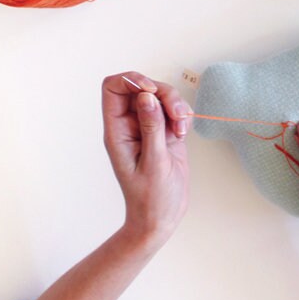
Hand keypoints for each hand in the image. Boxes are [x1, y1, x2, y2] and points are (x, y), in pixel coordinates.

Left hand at [102, 73, 190, 250]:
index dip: (132, 81)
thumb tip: (146, 96)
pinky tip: (184, 134)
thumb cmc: (151, 199)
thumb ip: (151, 127)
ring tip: (182, 129)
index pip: (114, 89)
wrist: (162, 218)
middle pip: (142, 88)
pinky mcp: (164, 132)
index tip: (152, 92)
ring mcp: (147, 127)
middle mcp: (130, 125)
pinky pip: (172, 110)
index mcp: (117, 132)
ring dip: (175, 105)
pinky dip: (182, 116)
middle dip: (163, 94)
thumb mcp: (154, 163)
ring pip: (160, 96)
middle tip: (177, 115)